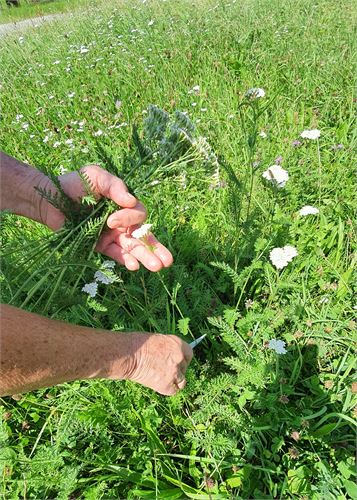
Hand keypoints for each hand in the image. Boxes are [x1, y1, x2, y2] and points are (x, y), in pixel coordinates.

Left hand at [56, 164, 172, 271]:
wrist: (49, 198)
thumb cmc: (74, 184)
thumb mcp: (97, 176)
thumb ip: (115, 186)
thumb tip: (131, 201)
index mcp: (123, 204)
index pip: (138, 215)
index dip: (130, 219)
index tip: (111, 218)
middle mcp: (121, 221)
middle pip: (143, 235)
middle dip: (155, 247)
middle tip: (167, 261)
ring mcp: (111, 235)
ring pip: (133, 247)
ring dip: (144, 257)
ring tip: (156, 267)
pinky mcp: (99, 245)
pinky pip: (115, 253)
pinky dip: (124, 259)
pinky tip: (133, 266)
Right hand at [118, 333, 192, 395]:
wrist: (128, 355)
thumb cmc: (138, 345)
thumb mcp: (158, 341)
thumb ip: (169, 349)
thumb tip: (172, 356)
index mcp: (178, 344)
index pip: (189, 354)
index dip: (183, 359)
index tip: (178, 362)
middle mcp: (180, 358)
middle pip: (184, 367)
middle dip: (177, 369)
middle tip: (164, 369)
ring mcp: (175, 372)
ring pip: (181, 381)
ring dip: (174, 380)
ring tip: (161, 377)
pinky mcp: (167, 385)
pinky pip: (174, 390)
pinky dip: (168, 389)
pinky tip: (158, 384)